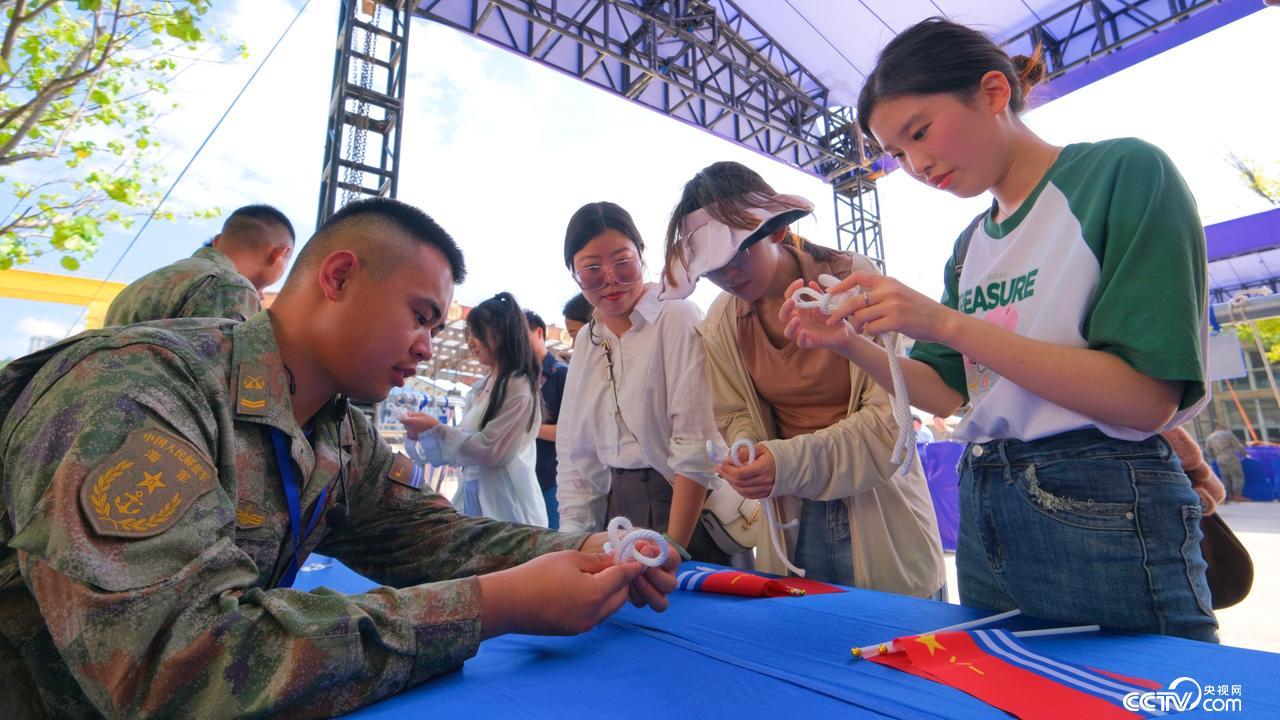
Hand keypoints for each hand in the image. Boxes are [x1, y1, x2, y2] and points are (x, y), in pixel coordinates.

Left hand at [401, 411, 439, 439]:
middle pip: (405, 423)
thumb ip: (413, 414)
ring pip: (408, 428)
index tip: (409, 415)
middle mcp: (409, 429)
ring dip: (411, 426)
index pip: (402, 418)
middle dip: (409, 420)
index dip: (405, 416)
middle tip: (417, 419)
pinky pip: (410, 433)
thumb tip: (407, 414)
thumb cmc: (430, 422)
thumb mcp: (422, 414)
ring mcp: (410, 434)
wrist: (436, 433)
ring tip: (419, 425)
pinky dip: (413, 431)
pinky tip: (419, 430)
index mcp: (411, 422)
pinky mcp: (413, 438)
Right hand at [479, 550, 645, 636]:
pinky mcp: (573, 631)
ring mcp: (584, 625)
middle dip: (623, 581)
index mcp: (595, 594)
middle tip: (617, 565)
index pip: (622, 578)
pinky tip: (585, 590)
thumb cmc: (537, 574)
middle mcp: (594, 614)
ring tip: (601, 576)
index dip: (633, 566)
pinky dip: (597, 603)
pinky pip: (594, 616)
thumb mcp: (569, 559)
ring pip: (608, 609)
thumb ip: (597, 561)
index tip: (641, 559)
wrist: (509, 603)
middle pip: (620, 597)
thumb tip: (614, 561)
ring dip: (610, 594)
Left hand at [582, 532, 680, 611]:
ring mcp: (656, 591)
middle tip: (640, 567)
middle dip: (655, 576)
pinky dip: (633, 595)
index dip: (662, 556)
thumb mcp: (634, 537)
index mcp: (669, 560)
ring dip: (646, 590)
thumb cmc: (630, 543)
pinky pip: (641, 603)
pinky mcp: (641, 599)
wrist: (617, 552)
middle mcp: (667, 578)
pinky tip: (625, 584)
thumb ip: (638, 541)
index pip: (673, 559)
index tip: (645, 549)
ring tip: (633, 578)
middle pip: (671, 585)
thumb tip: (641, 547)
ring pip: (661, 602)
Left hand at [717, 443, 775, 499]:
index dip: (728, 470)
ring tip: (727, 475)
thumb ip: (745, 453)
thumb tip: (730, 459)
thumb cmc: (776, 454)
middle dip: (727, 476)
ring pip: (743, 491)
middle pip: (740, 483)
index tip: (721, 464)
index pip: (741, 473)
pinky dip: (739, 490)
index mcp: (764, 468)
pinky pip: (749, 495)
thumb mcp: (760, 448)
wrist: (791, 465)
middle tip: (720, 469)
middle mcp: (765, 481)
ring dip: (732, 483)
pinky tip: (735, 483)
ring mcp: (766, 489)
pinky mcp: (766, 494)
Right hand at [780, 278, 854, 351]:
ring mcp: (802, 332)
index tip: (800, 281)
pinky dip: (801, 338)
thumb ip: (819, 294)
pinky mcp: (810, 342)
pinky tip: (804, 332)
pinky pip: (800, 343)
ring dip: (790, 325)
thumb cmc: (831, 315)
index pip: (789, 298)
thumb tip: (812, 283)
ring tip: (796, 320)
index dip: (792, 289)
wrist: (843, 331)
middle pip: (784, 315)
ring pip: (788, 332)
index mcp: (800, 309)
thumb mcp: (826, 303)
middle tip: (792, 301)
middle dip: (785, 308)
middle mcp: (798, 321)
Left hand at [820, 272, 957, 342]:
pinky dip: (871, 332)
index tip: (829, 294)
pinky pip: (871, 328)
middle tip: (832, 320)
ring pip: (860, 316)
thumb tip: (855, 300)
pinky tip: (879, 332)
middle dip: (839, 312)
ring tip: (864, 329)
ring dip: (858, 325)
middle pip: (853, 301)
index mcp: (888, 281)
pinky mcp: (896, 320)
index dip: (840, 285)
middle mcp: (889, 290)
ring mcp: (893, 305)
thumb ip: (880, 294)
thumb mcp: (899, 293)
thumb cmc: (919, 310)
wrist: (941, 320)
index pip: (858, 277)